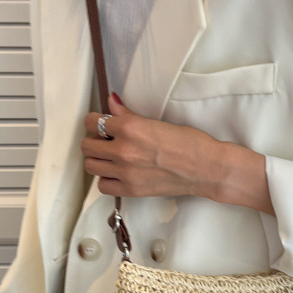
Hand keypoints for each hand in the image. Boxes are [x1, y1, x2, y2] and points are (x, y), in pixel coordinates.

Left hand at [82, 93, 274, 214]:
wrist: (204, 168)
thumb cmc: (188, 143)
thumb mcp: (156, 122)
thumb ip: (128, 115)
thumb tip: (112, 102)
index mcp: (129, 129)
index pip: (93, 122)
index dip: (95, 122)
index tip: (100, 124)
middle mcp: (123, 151)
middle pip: (87, 146)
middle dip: (95, 141)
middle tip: (107, 141)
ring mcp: (125, 173)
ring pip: (91, 166)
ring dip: (98, 160)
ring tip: (112, 158)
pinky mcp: (131, 190)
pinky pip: (102, 186)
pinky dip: (107, 180)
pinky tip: (118, 173)